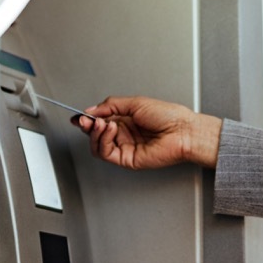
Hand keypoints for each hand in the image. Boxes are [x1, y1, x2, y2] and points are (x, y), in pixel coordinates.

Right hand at [72, 96, 222, 169]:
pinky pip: (107, 153)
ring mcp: (125, 147)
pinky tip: (110, 129)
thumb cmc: (168, 115)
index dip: (88, 118)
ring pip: (98, 145)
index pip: (100, 120)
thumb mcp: (135, 102)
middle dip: (88, 126)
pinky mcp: (127, 159)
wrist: (183, 131)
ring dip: (95, 133)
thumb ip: (111, 105)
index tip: (79, 115)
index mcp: (126, 119)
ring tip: (101, 123)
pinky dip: (104, 140)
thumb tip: (91, 110)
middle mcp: (124, 133)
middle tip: (85, 119)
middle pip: (96, 133)